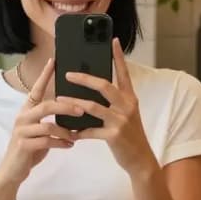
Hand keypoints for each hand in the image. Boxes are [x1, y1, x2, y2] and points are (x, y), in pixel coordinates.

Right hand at [0, 57, 84, 196]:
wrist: (13, 170)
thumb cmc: (30, 148)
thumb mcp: (39, 131)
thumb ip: (50, 119)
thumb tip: (72, 109)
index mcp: (27, 110)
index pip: (36, 88)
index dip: (45, 75)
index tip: (54, 61)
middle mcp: (22, 117)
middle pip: (47, 105)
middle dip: (66, 106)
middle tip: (82, 109)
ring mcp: (22, 131)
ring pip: (48, 125)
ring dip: (65, 130)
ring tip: (76, 135)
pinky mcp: (24, 145)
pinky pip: (46, 141)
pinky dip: (61, 143)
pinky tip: (70, 145)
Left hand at [66, 40, 155, 177]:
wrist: (140, 159)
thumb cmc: (130, 136)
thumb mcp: (127, 115)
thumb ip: (115, 102)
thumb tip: (94, 90)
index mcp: (130, 98)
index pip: (124, 73)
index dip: (118, 56)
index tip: (113, 40)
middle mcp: (127, 106)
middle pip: (104, 86)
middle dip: (84, 78)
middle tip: (68, 74)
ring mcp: (121, 120)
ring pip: (93, 107)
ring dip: (74, 103)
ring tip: (60, 99)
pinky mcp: (114, 135)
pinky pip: (91, 131)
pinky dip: (78, 132)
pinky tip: (69, 133)